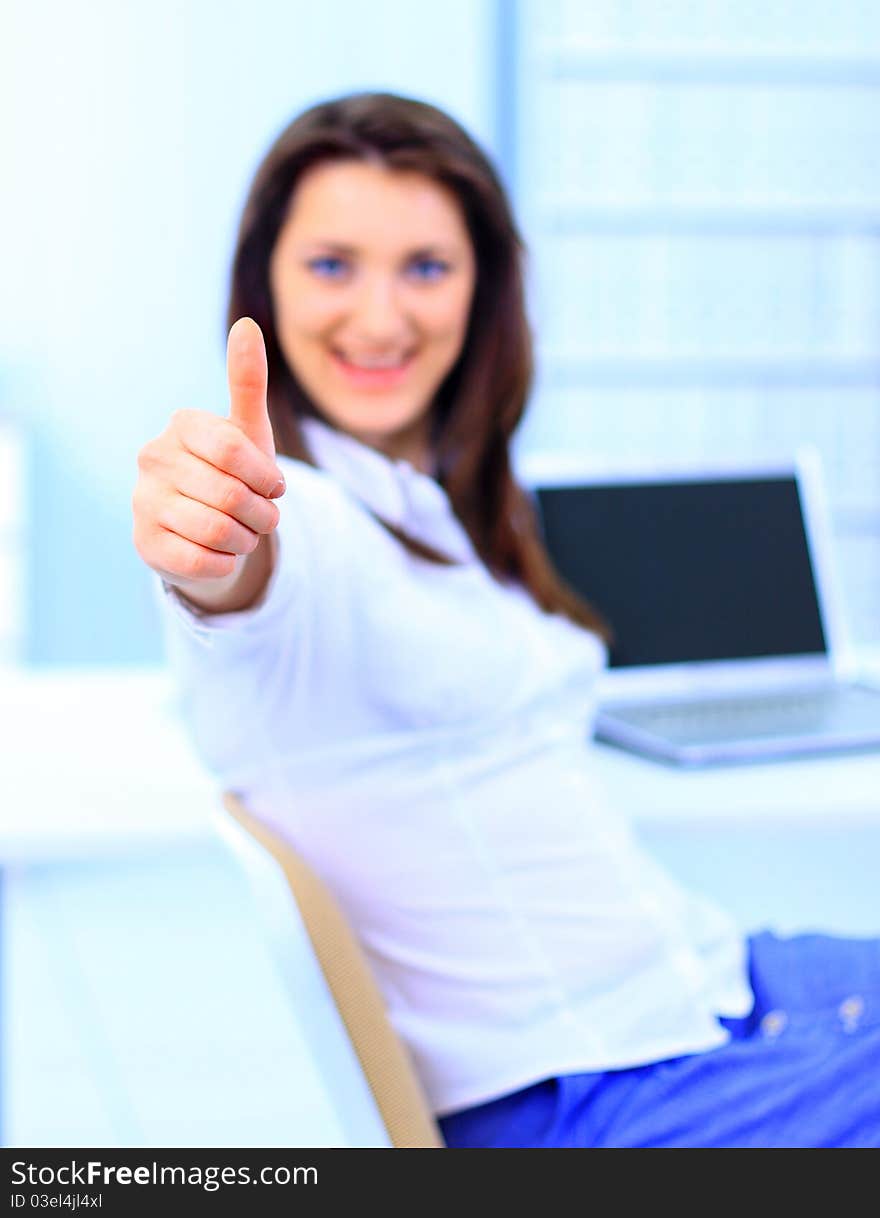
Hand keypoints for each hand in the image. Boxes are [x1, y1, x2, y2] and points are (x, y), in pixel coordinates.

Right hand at [132, 318, 285, 584]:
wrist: (205, 531)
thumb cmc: (233, 473)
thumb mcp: (248, 431)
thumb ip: (247, 381)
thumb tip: (246, 324)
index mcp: (182, 424)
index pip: (235, 451)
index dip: (266, 477)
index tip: (275, 487)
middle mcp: (152, 457)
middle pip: (230, 495)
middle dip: (262, 515)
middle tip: (263, 517)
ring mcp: (142, 499)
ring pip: (217, 530)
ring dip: (246, 540)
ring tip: (244, 534)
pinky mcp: (143, 542)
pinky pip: (201, 560)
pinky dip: (226, 562)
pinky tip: (222, 553)